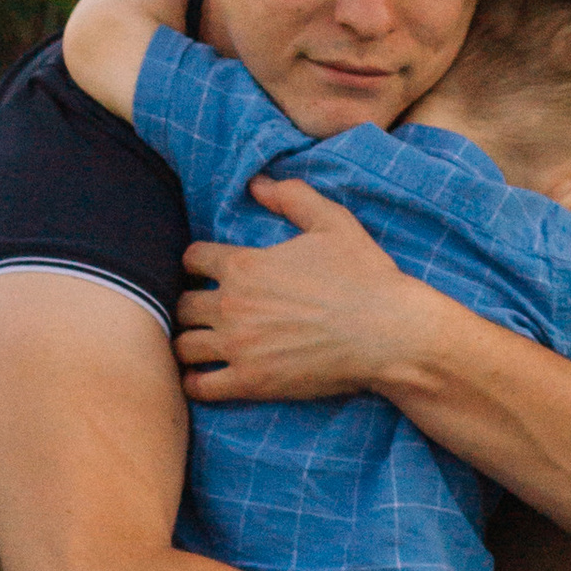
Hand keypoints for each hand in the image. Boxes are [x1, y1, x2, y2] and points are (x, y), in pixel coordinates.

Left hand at [174, 175, 433, 398]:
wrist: (389, 333)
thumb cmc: (364, 275)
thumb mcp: (333, 222)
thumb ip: (292, 197)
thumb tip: (256, 183)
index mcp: (245, 265)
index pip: (192, 259)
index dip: (198, 263)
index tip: (208, 271)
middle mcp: (232, 305)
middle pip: (181, 305)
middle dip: (190, 304)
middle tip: (206, 310)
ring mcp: (239, 346)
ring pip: (183, 346)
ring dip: (190, 342)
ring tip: (203, 343)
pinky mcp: (251, 382)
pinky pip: (200, 386)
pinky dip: (195, 382)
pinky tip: (206, 376)